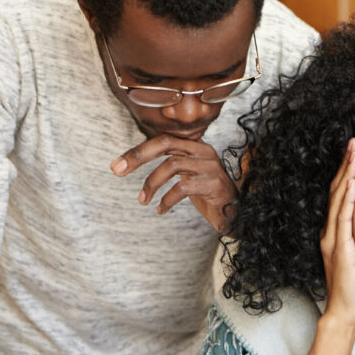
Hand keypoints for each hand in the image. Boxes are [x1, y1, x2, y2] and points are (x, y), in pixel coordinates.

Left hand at [110, 135, 235, 230]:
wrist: (237, 214)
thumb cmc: (208, 194)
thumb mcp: (186, 175)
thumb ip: (169, 164)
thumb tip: (132, 162)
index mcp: (195, 146)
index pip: (162, 139)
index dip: (138, 151)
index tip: (117, 165)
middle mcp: (204, 151)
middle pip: (165, 144)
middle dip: (138, 157)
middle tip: (117, 171)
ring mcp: (210, 167)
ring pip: (172, 165)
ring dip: (152, 183)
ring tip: (143, 200)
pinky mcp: (214, 184)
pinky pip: (184, 187)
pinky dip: (167, 200)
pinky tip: (160, 210)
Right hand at [318, 139, 354, 327]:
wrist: (345, 311)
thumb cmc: (354, 288)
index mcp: (335, 233)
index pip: (339, 196)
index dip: (346, 172)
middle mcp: (330, 232)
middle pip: (336, 190)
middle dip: (345, 165)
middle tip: (354, 141)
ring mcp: (333, 240)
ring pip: (338, 199)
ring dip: (346, 174)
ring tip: (354, 153)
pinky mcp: (341, 249)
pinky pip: (343, 220)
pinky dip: (346, 200)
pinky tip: (351, 183)